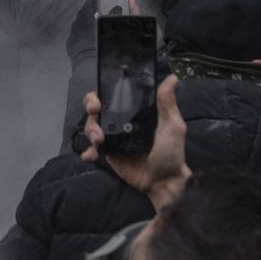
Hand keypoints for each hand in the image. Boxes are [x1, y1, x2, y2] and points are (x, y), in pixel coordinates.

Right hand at [80, 76, 190, 210]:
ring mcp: (114, 138)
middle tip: (95, 112)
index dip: (103, 93)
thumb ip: (167, 103)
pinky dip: (88, 152)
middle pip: (98, 109)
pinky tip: (90, 156)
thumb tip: (172, 78)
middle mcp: (122, 122)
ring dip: (90, 130)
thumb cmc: (171, 152)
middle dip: (91, 106)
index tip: (101, 97)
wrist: (163, 182)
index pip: (115, 96)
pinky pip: (92, 150)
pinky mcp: (109, 154)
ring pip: (92, 127)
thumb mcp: (172, 125)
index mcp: (136, 112)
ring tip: (99, 140)